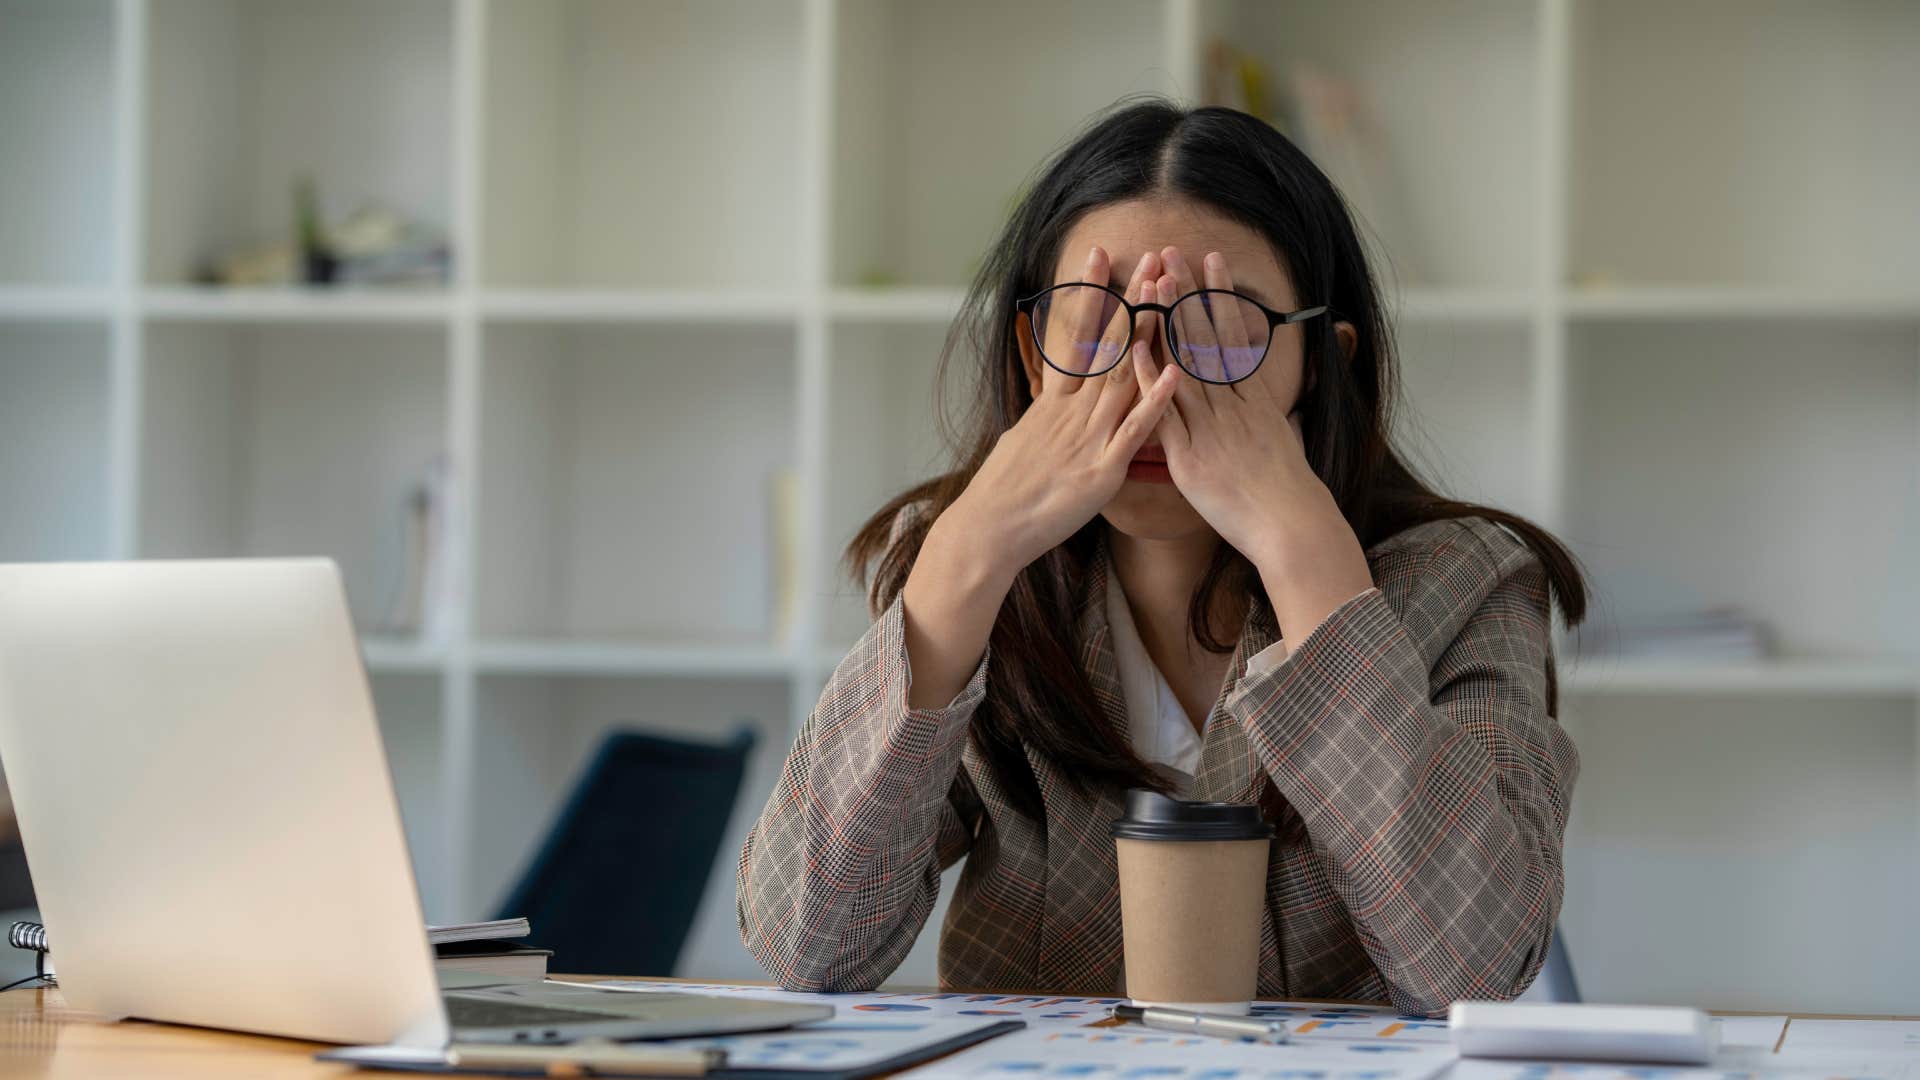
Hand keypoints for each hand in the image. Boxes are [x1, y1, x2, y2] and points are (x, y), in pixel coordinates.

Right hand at [941, 246, 1179, 577]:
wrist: (989, 529)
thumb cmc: (1005, 490)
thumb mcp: (1023, 439)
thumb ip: (1047, 415)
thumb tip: (1052, 399)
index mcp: (1054, 403)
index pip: (1075, 335)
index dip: (1089, 293)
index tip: (1100, 254)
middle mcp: (1072, 411)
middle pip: (1107, 344)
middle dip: (1131, 299)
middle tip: (1150, 257)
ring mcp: (1088, 437)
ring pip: (1124, 376)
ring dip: (1149, 333)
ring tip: (1168, 294)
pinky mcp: (1102, 470)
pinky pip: (1134, 431)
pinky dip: (1155, 401)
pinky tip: (1174, 372)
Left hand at [1142, 247, 1372, 648]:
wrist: (1290, 526)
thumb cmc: (1289, 493)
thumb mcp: (1284, 442)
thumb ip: (1269, 418)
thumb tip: (1271, 405)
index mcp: (1254, 400)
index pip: (1233, 336)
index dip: (1219, 298)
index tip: (1210, 263)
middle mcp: (1232, 405)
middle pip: (1206, 339)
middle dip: (1188, 294)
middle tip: (1173, 254)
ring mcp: (1210, 427)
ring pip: (1185, 364)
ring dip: (1168, 321)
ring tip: (1153, 281)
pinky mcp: (1190, 455)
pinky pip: (1165, 411)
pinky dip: (1150, 379)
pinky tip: (1135, 348)